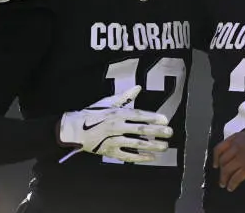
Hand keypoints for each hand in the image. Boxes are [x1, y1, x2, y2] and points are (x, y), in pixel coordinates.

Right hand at [57, 85, 172, 162]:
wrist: (75, 130)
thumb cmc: (94, 114)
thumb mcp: (108, 102)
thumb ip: (125, 96)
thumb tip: (138, 87)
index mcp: (117, 113)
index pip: (138, 115)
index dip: (152, 117)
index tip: (165, 119)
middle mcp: (117, 127)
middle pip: (140, 129)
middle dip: (156, 131)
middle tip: (169, 133)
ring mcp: (114, 140)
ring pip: (136, 144)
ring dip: (152, 146)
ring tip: (164, 146)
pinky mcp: (110, 152)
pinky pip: (127, 156)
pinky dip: (140, 157)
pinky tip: (151, 157)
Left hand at [213, 131, 244, 191]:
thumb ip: (238, 142)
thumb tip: (230, 152)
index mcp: (236, 138)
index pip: (219, 148)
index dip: (215, 158)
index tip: (215, 165)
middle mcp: (236, 147)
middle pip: (222, 161)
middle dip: (221, 170)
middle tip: (222, 176)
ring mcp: (241, 158)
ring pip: (226, 170)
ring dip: (224, 179)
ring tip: (224, 184)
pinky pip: (235, 178)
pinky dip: (231, 184)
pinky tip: (231, 187)